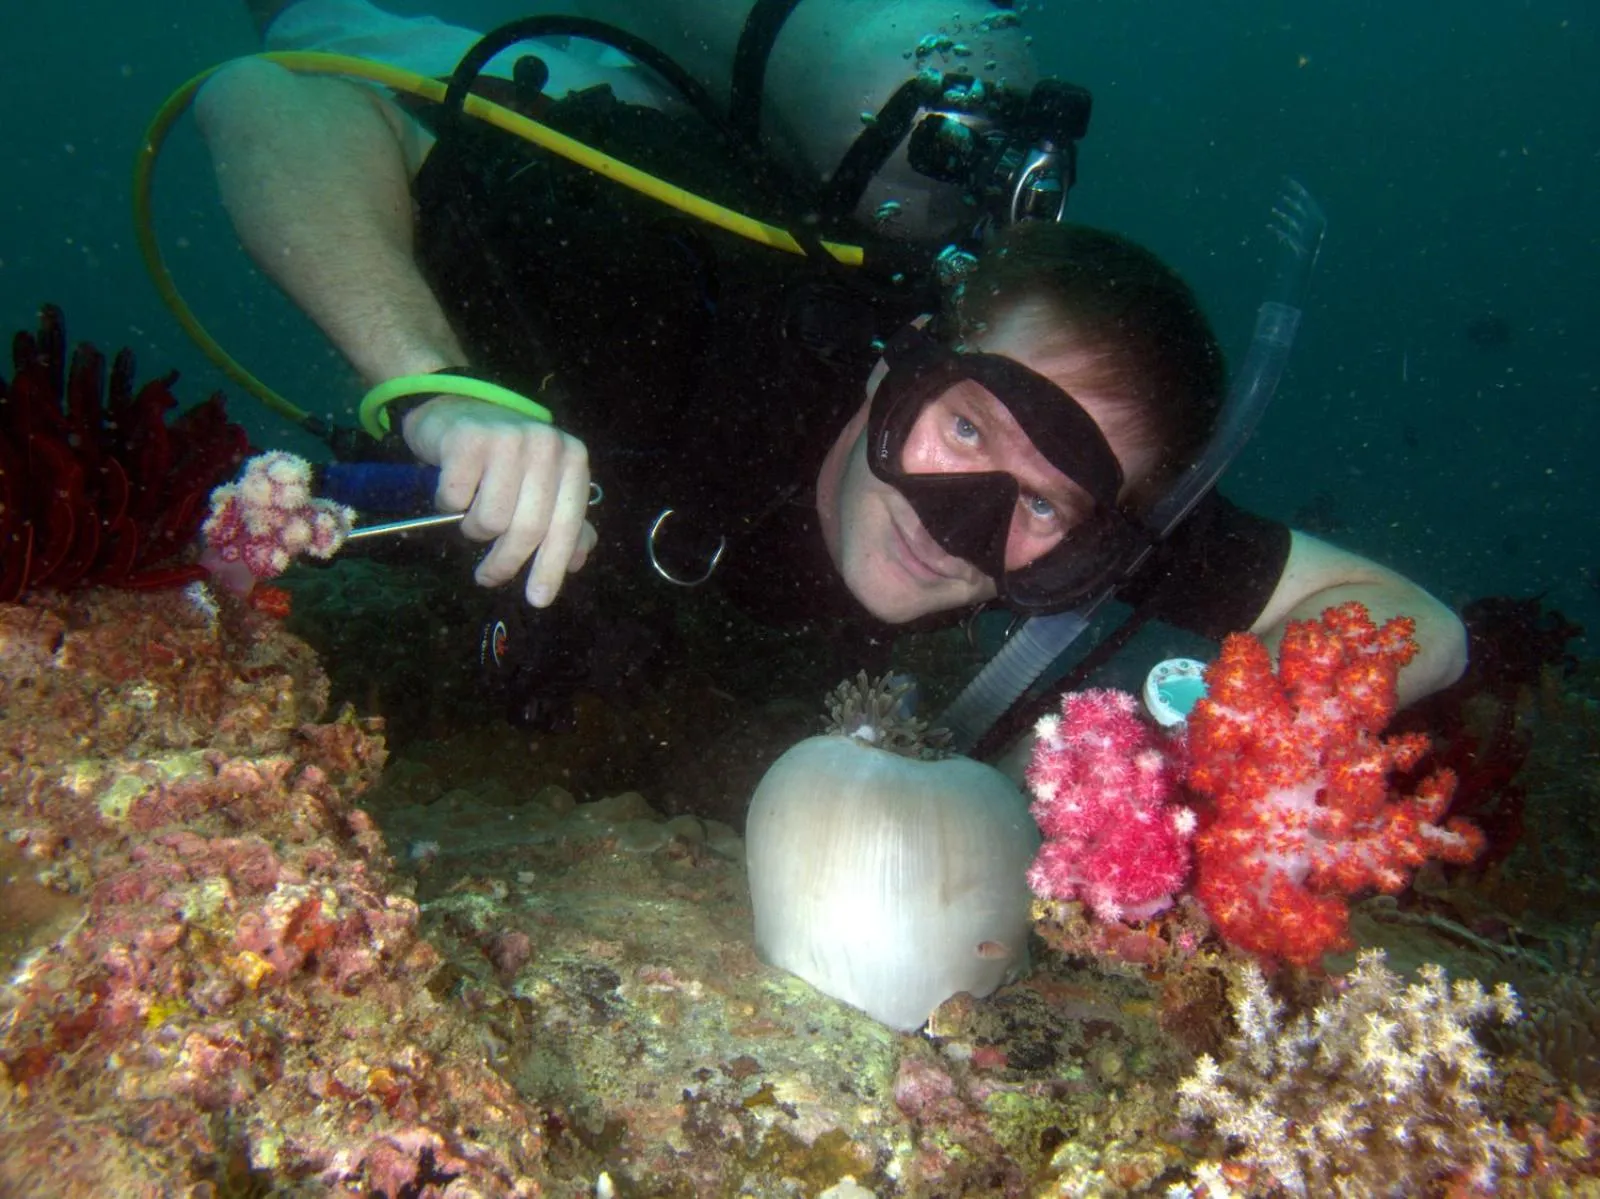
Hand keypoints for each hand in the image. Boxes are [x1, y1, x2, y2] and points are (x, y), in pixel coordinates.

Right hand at [401, 396, 597, 605]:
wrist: (457, 410)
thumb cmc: (506, 458)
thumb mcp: (544, 486)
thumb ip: (565, 522)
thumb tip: (577, 561)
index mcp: (573, 459)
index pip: (567, 525)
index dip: (551, 566)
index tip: (538, 599)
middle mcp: (546, 445)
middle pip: (528, 528)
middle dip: (505, 563)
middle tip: (487, 578)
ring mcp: (508, 438)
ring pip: (490, 519)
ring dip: (474, 529)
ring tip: (472, 515)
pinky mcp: (467, 439)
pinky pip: (455, 500)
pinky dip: (449, 505)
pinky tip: (454, 489)